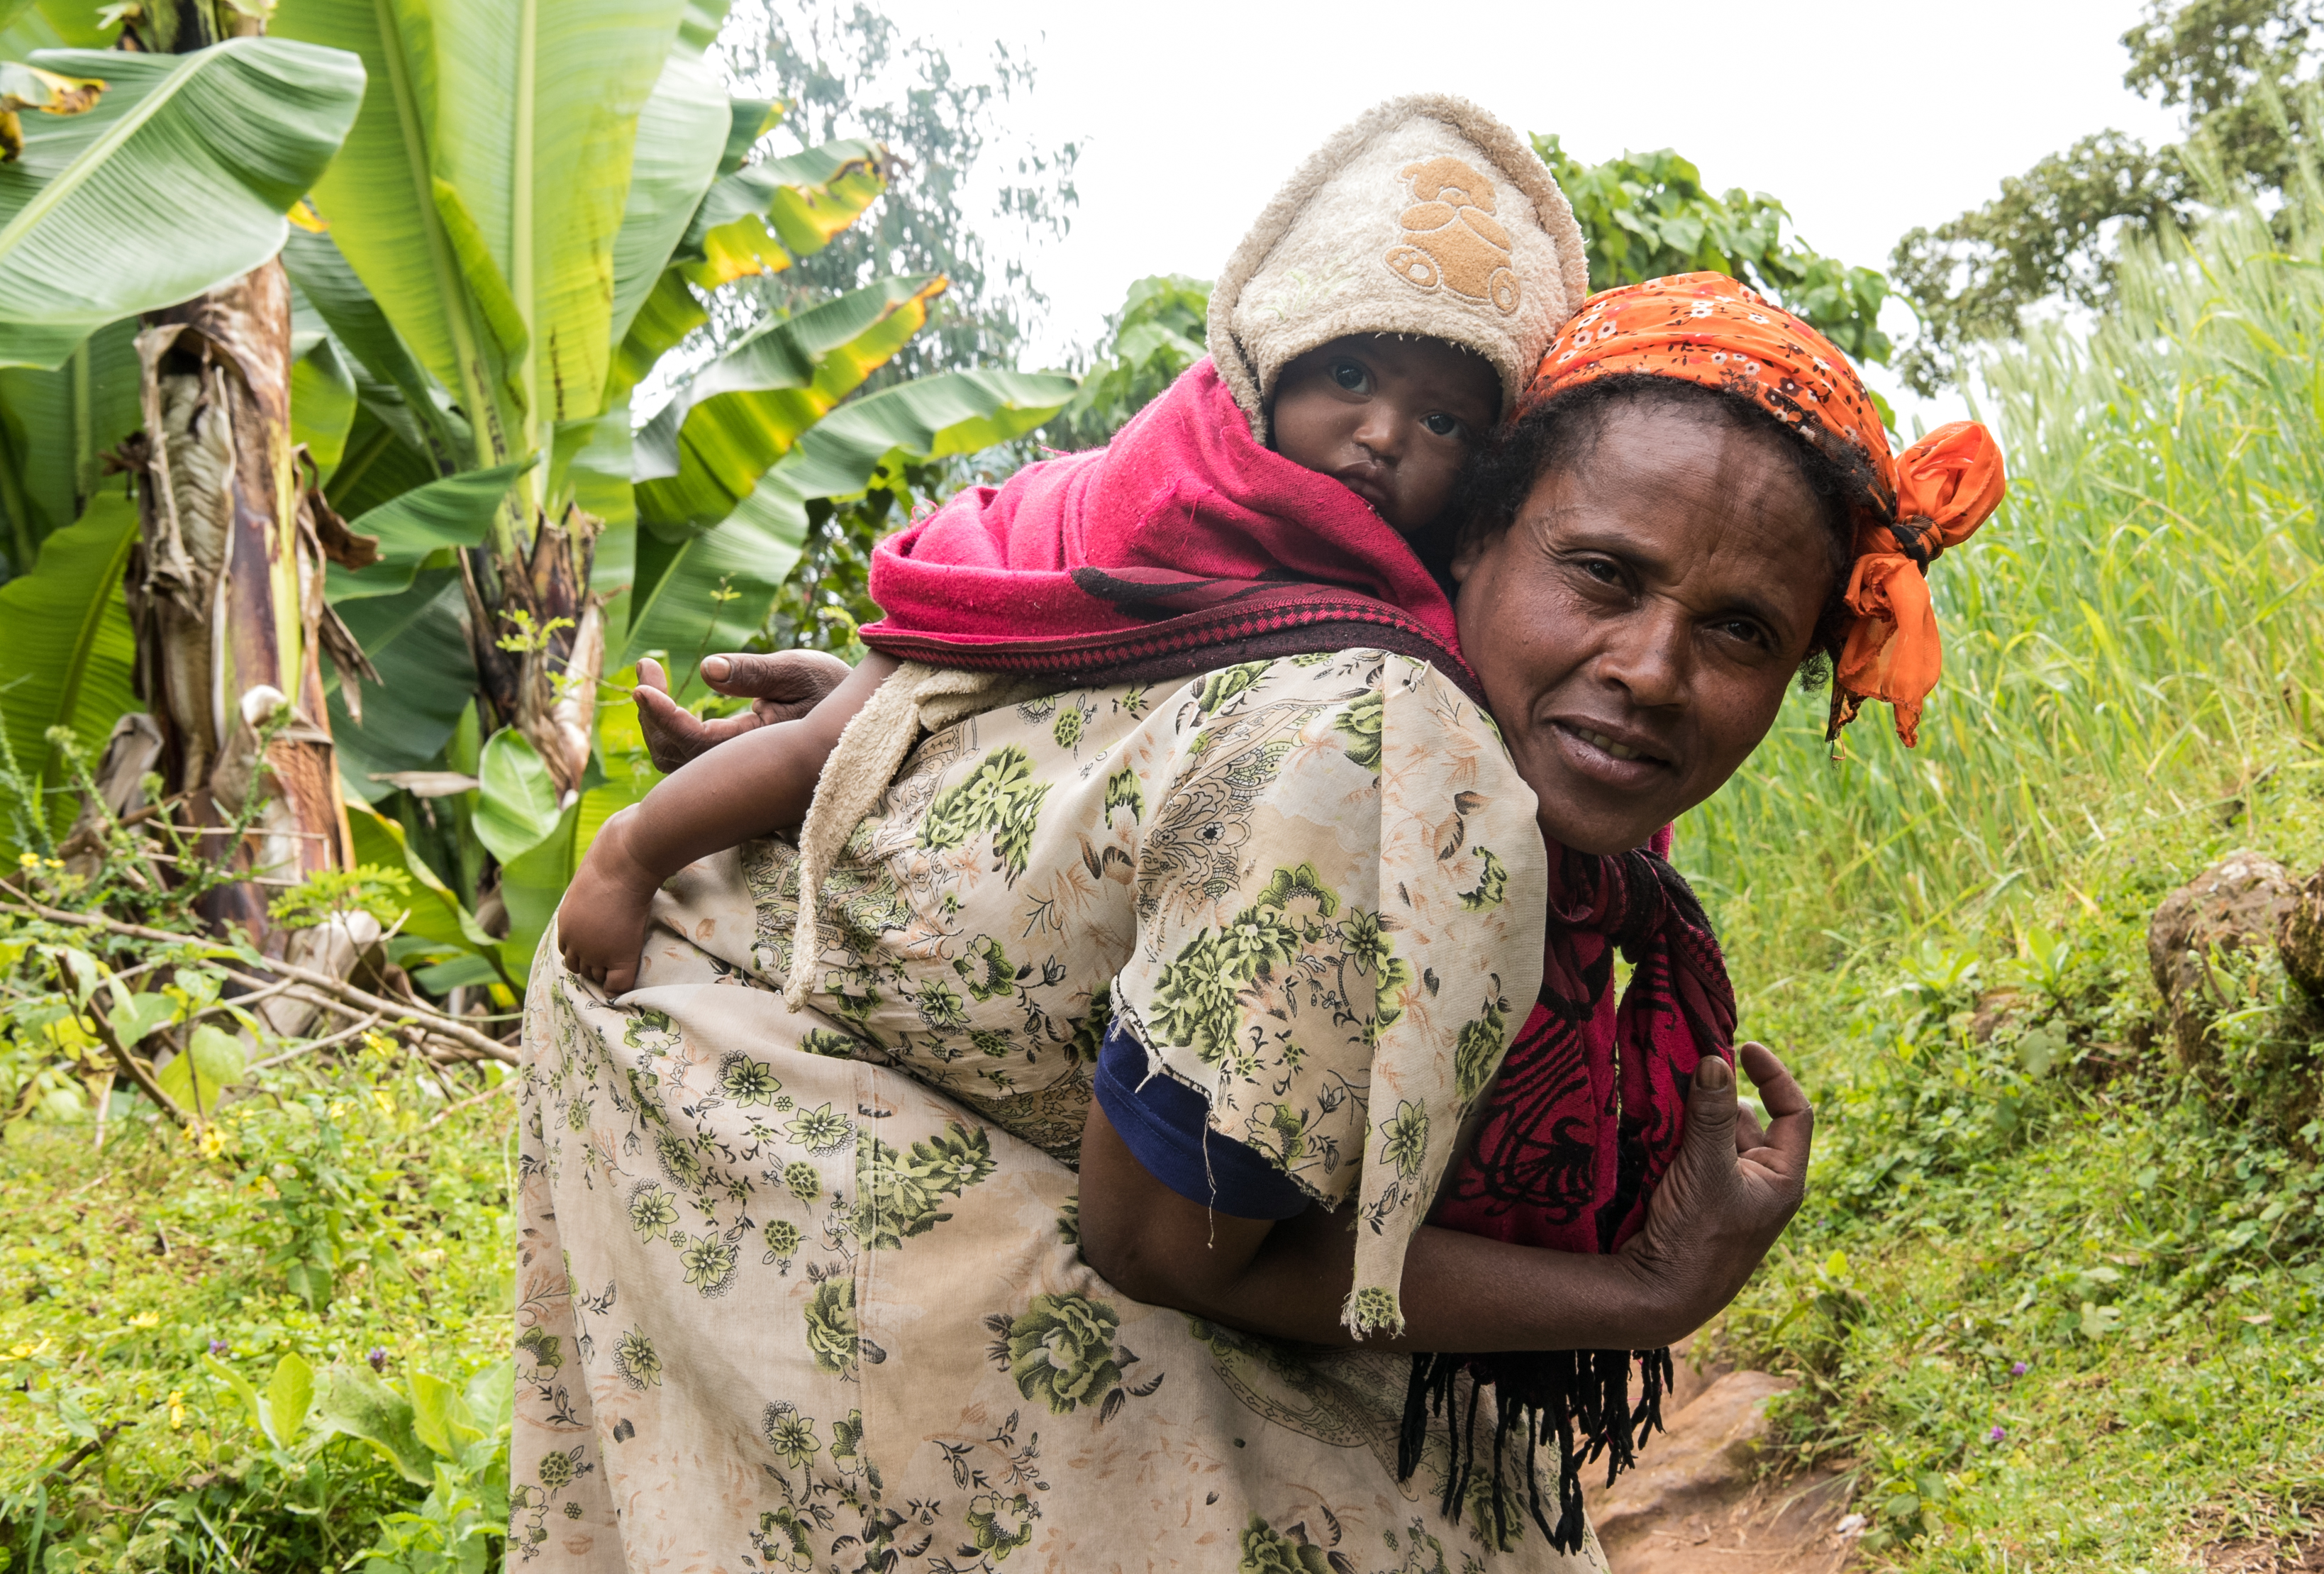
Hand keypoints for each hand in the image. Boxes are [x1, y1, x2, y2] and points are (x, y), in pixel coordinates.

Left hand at [554, 810, 661, 993]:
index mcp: (566, 919)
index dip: (586, 952)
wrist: (629, 853)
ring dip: (608, 975)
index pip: (568, 950)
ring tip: (624, 968)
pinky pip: (617, 986)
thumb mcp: (599, 864)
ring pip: (597, 977)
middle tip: (615, 960)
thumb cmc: (616, 848)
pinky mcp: (617, 955)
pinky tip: (632, 976)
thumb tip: (618, 831)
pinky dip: (621, 989)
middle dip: (595, 966)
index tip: (603, 949)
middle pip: (579, 968)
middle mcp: (574, 938)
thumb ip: (600, 872)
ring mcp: (594, 948)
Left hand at [632, 651, 851, 772]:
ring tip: (652, 678)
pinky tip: (671, 703)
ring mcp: (739, 775)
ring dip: (657, 724)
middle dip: (652, 714)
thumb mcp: (799, 670)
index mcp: (762, 750)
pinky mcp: (735, 769)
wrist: (861, 717)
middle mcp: (747, 772)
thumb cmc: (833, 688)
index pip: (696, 743)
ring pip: (679, 763)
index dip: (663, 715)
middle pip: (677, 757)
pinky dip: (673, 732)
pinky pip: (690, 761)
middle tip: (646, 666)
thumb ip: (754, 672)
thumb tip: (706, 669)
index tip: (641, 682)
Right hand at [1614, 1042, 1813, 1346]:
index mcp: (1782, 1178)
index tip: (1743, 1046)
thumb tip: (1716, 1058)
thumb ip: (1711, 1114)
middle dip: (1715, 1096)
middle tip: (1684, 1071)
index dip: (1773, 1075)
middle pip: (1745, 1120)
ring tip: (1663, 1100)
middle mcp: (1759, 1183)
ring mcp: (1727, 1193)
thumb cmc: (1697, 1238)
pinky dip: (1674, 1136)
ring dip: (1690, 1116)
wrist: (1660, 1296)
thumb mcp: (1706, 1169)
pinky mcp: (1696, 1200)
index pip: (1794, 1112)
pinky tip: (1651, 1127)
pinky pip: (1689, 1154)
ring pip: (1712, 1135)